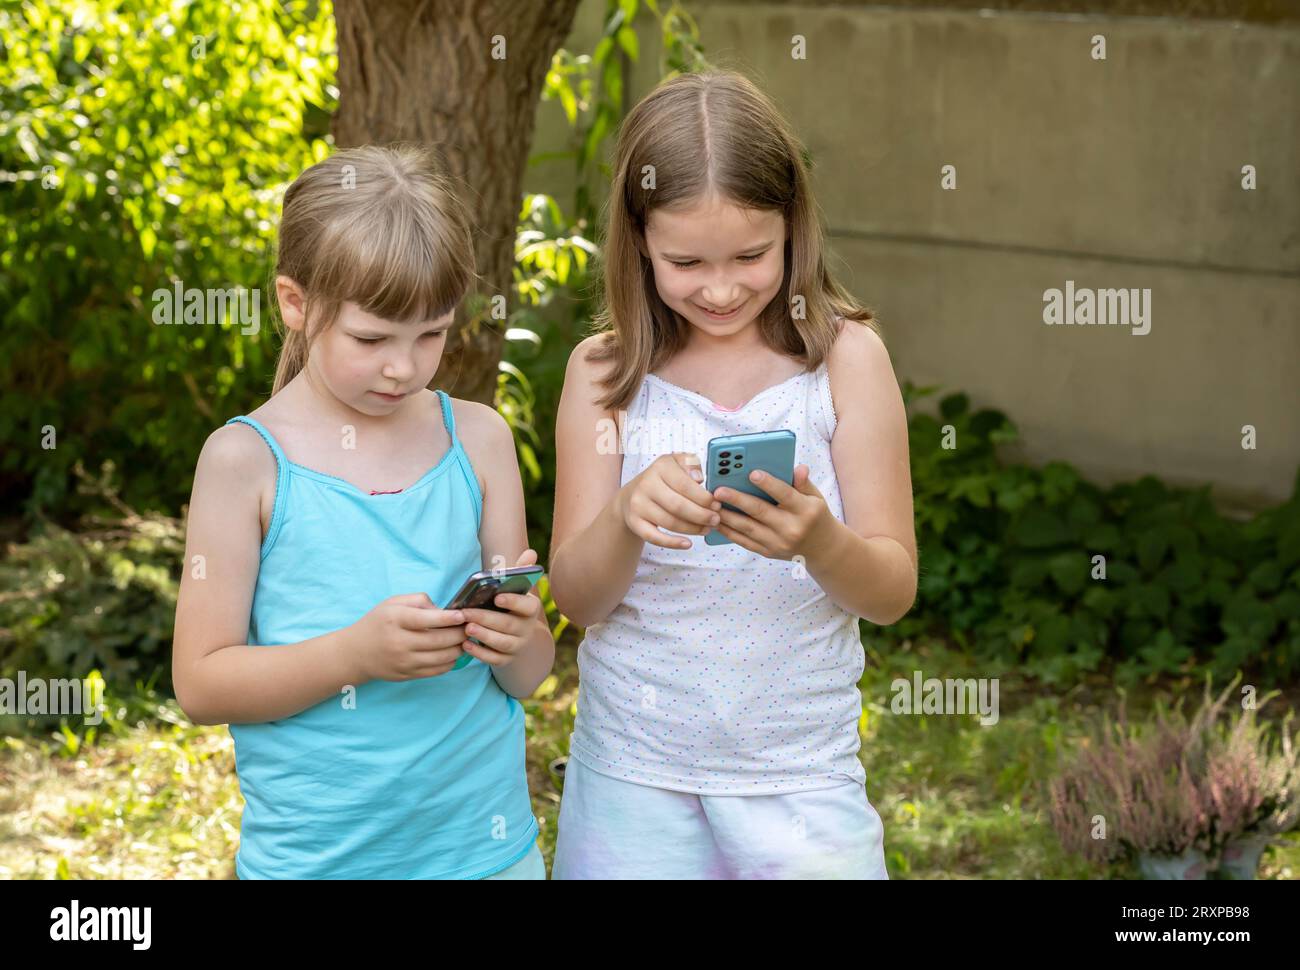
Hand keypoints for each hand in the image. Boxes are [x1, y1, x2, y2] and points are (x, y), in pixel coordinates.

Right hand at [349, 593, 466, 681]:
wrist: (356, 653)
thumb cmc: (378, 623)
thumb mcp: (392, 603)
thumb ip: (418, 601)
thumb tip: (442, 610)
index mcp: (395, 620)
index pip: (426, 619)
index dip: (448, 618)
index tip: (462, 615)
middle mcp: (399, 642)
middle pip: (438, 640)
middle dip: (459, 634)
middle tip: (470, 627)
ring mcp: (403, 661)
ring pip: (441, 658)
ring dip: (458, 649)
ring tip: (465, 640)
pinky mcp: (407, 675)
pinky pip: (436, 671)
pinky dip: (450, 663)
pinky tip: (453, 653)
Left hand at [459, 549, 544, 666]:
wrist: (516, 637)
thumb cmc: (509, 606)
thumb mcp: (514, 590)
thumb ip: (519, 572)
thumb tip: (531, 554)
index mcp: (530, 609)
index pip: (527, 605)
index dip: (513, 601)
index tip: (497, 596)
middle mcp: (527, 628)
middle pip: (508, 624)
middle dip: (486, 618)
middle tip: (466, 613)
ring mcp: (518, 645)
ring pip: (502, 643)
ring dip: (483, 635)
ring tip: (466, 628)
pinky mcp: (507, 659)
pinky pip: (495, 659)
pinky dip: (480, 653)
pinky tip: (466, 645)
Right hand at [615, 452, 722, 549]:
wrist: (631, 495)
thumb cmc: (662, 479)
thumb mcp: (676, 463)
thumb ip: (690, 464)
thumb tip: (698, 478)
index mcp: (660, 468)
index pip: (685, 485)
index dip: (704, 497)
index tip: (717, 504)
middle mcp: (646, 485)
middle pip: (678, 506)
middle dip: (701, 515)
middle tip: (715, 520)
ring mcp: (638, 505)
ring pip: (670, 523)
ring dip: (692, 529)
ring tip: (706, 529)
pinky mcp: (635, 522)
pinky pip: (654, 537)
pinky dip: (672, 543)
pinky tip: (688, 544)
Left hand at [712, 464, 834, 560]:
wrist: (822, 550)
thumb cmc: (815, 516)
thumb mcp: (816, 497)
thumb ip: (803, 482)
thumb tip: (798, 467)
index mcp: (806, 511)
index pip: (785, 494)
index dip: (769, 483)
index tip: (752, 472)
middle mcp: (791, 528)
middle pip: (760, 511)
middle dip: (737, 500)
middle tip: (718, 490)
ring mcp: (778, 543)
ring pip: (747, 528)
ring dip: (727, 516)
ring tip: (712, 504)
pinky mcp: (768, 552)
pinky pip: (744, 541)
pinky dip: (729, 532)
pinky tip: (716, 521)